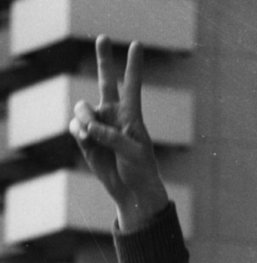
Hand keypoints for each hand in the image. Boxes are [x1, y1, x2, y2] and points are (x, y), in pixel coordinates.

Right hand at [69, 35, 167, 230]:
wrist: (131, 191)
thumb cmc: (140, 171)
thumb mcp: (133, 153)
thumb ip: (112, 136)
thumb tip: (89, 126)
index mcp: (131, 115)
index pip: (132, 86)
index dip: (133, 66)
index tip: (136, 45)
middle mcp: (113, 114)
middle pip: (106, 81)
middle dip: (104, 60)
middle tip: (103, 38)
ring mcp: (98, 124)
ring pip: (83, 108)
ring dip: (85, 118)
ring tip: (91, 132)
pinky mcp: (86, 137)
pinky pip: (76, 126)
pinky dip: (80, 132)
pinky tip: (87, 141)